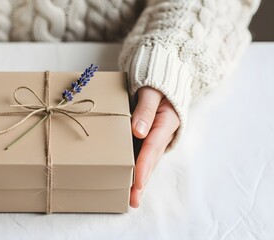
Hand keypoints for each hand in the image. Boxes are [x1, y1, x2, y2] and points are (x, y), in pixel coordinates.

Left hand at [130, 87, 179, 207]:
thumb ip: (146, 109)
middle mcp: (162, 134)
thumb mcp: (152, 90)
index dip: (143, 166)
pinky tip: (127, 180)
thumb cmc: (156, 81)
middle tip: (132, 200)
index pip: (152, 147)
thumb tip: (138, 131)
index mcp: (166, 122)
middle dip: (141, 181)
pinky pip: (142, 154)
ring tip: (130, 198)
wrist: (163, 75)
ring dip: (139, 179)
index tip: (135, 182)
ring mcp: (155, 136)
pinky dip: (136, 168)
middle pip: (151, 160)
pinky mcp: (148, 136)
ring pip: (147, 161)